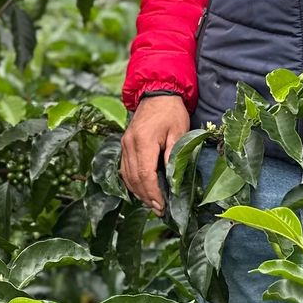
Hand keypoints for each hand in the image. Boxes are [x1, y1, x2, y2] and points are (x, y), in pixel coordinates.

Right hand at [121, 94, 190, 214]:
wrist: (157, 93)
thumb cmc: (171, 112)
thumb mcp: (178, 132)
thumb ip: (172, 155)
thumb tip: (170, 178)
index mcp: (143, 141)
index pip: (145, 174)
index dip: (153, 193)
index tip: (162, 205)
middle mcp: (129, 144)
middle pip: (134, 178)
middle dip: (146, 197)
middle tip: (159, 210)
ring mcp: (124, 144)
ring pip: (126, 175)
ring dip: (138, 192)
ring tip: (151, 203)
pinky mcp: (124, 144)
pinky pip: (124, 168)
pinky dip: (132, 182)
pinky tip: (141, 190)